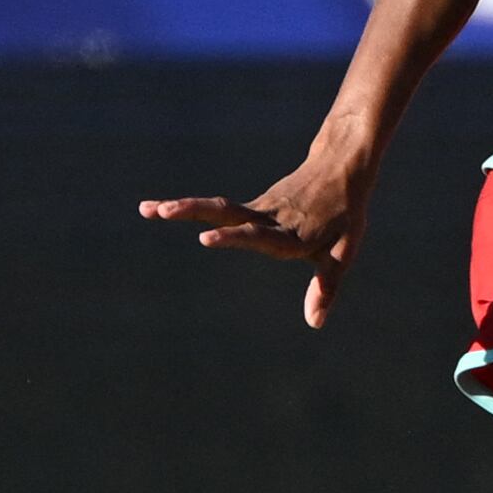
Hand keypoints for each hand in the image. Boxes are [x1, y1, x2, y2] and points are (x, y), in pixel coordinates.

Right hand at [140, 151, 372, 328]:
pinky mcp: (252, 206)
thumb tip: (314, 323)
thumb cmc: (345, 215)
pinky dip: (188, 207)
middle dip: (195, 213)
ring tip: (146, 209)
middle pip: (228, 213)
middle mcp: (268, 219)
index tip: (208, 237)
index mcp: (289, 234)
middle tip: (164, 211)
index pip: (259, 236)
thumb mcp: (343, 252)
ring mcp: (258, 209)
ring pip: (217, 208)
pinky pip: (218, 208)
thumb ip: (326, 286)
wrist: (340, 169)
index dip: (235, 237)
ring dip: (182, 207)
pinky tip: (155, 209)